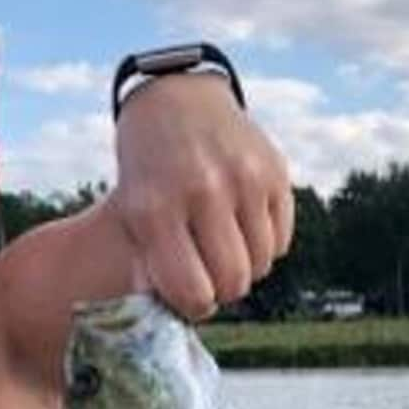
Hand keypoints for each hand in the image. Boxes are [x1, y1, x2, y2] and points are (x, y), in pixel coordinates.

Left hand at [110, 73, 293, 320]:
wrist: (176, 97)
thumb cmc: (148, 168)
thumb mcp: (129, 212)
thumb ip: (149, 265)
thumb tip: (175, 311)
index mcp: (156, 208)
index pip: (192, 294)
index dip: (194, 306)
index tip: (190, 295)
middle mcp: (204, 191)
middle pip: (233, 283)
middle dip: (222, 290)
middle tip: (209, 275)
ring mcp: (244, 178)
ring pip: (260, 265)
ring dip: (244, 267)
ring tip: (223, 246)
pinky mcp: (275, 171)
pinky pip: (280, 240)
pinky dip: (264, 244)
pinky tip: (242, 225)